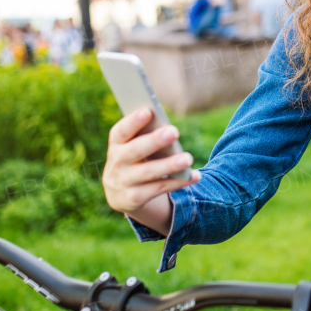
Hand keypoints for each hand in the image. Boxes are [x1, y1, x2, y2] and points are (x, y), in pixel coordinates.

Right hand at [102, 108, 199, 232]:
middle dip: (154, 141)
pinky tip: (194, 175)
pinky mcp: (134, 199)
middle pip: (135, 151)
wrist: (120, 194)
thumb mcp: (132, 147)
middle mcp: (116, 163)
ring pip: (149, 172)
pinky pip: (159, 189)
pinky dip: (178, 182)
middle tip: (174, 131)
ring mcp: (123, 183)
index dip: (133, 121)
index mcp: (116, 144)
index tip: (148, 111)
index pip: (120, 131)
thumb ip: (144, 136)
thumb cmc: (134, 159)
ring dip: (170, 165)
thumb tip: (167, 127)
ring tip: (188, 158)